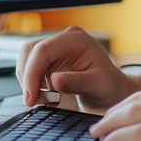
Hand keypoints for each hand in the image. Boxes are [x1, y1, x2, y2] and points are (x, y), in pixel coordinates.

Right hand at [15, 26, 140, 111]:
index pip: (43, 50)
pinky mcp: (50, 62)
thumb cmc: (111, 86)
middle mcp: (63, 40)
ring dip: (29, 82)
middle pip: (30, 52)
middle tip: (34, 101)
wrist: (113, 91)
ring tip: (43, 101)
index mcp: (76, 39)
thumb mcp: (99, 86)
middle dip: (28, 77)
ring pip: (27, 60)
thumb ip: (77, 82)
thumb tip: (54, 80)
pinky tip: (45, 98)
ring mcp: (55, 50)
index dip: (32, 72)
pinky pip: (31, 70)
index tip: (31, 95)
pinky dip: (32, 85)